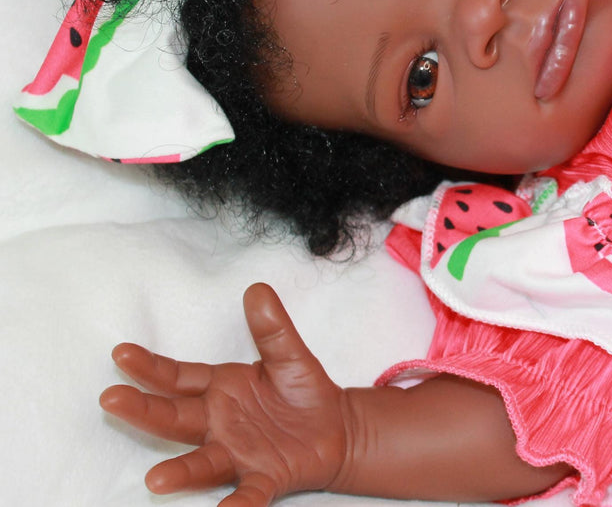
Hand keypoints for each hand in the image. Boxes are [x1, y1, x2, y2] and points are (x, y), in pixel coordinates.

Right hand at [100, 284, 348, 506]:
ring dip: (179, 471)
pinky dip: (237, 505)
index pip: (179, 378)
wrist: (338, 429)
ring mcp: (238, 453)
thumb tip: (257, 289)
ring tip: (154, 480)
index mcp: (220, 390)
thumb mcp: (290, 355)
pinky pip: (248, 494)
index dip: (151, 367)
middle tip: (110, 399)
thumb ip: (273, 329)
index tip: (121, 353)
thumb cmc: (303, 392)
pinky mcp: (264, 477)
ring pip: (202, 463)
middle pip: (175, 418)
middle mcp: (218, 424)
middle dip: (143, 411)